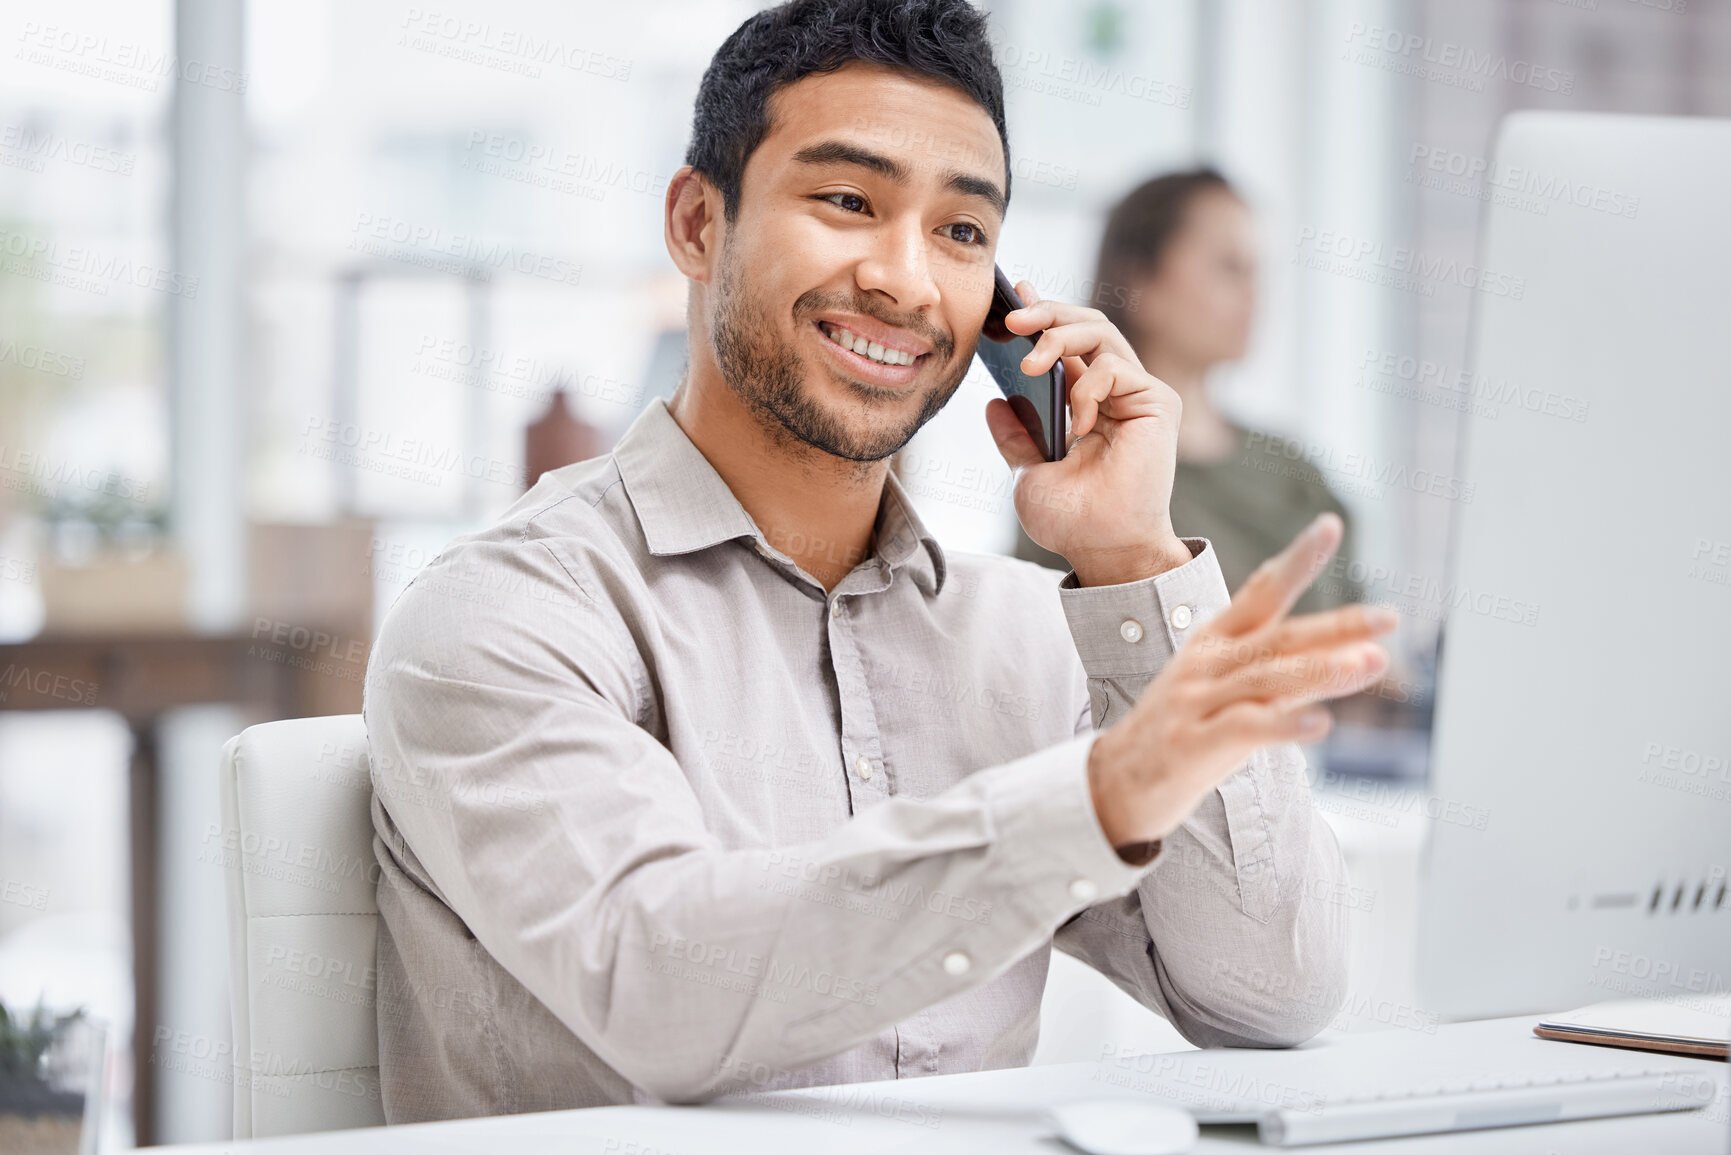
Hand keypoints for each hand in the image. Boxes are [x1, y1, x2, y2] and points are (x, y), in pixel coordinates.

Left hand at [981, 281, 1187, 585]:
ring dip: (1059, 337)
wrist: (1102, 550)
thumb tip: (994, 402)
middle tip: (1011, 319)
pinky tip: (1076, 424)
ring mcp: (1137, 394)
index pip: (1066, 343)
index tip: (1010, 301)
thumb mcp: (1027, 471)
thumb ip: (1016, 435)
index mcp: (1086, 402)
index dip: (1041, 315)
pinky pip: (1116, 368)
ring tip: (1030, 363)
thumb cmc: (1072, 519)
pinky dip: (1086, 388)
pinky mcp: (1156, 403)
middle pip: (1086, 325)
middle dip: (1046, 313)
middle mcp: (1115, 392)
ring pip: (1100, 333)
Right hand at [1086, 513, 1397, 849]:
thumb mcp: (1234, 691)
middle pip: (1278, 637)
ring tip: (1370, 662)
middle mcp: (1206, 663)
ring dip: (1321, 670)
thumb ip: (1292, 673)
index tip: (1330, 526)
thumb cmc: (1186, 732)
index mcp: (1214, 641)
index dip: (1297, 560)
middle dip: (1336, 625)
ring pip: (1266, 677)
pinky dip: (1285, 723)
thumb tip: (1358, 654)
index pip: (1261, 593)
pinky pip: (1246, 728)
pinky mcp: (1194, 743)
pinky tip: (1322, 724)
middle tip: (1389, 616)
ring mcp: (1197, 701)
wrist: (1117, 781)